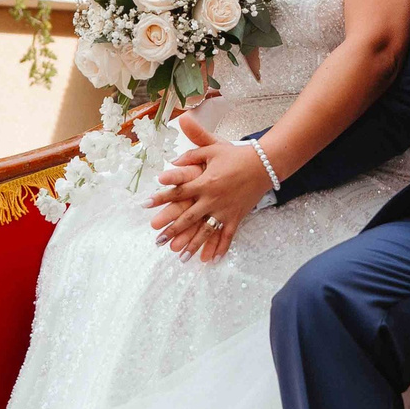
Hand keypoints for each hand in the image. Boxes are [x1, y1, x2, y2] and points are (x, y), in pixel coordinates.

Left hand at [149, 116, 269, 262]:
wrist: (264, 163)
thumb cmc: (237, 155)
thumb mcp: (213, 149)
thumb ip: (192, 154)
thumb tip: (172, 161)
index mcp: (204, 182)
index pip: (178, 192)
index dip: (160, 198)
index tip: (144, 205)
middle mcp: (212, 199)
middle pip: (188, 218)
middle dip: (172, 230)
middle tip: (158, 241)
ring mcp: (224, 210)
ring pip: (206, 231)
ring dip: (193, 245)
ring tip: (180, 257)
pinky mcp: (236, 217)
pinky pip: (227, 235)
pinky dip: (221, 248)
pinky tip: (212, 260)